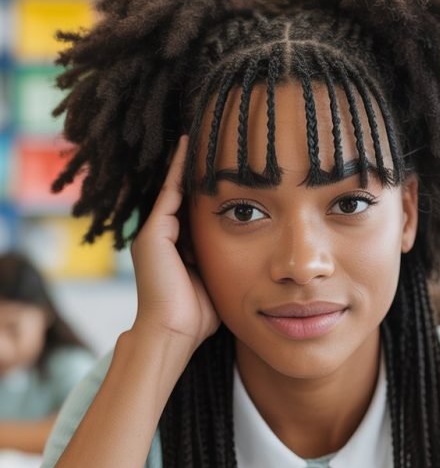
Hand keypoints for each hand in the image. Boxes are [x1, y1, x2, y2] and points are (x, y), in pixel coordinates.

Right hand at [130, 135, 219, 353]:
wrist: (172, 335)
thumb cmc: (197, 319)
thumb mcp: (219, 284)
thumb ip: (229, 266)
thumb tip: (258, 260)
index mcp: (176, 250)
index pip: (195, 212)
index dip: (211, 191)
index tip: (229, 169)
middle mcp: (161, 238)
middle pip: (184, 197)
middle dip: (201, 172)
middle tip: (217, 140)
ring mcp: (154, 234)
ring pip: (176, 190)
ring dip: (190, 164)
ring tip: (205, 133)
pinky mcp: (152, 234)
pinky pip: (170, 193)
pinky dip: (180, 169)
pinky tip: (192, 145)